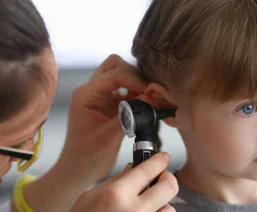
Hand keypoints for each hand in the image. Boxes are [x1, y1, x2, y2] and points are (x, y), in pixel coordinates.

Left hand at [59, 54, 146, 181]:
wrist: (78, 170)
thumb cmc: (87, 157)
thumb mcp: (109, 137)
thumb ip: (129, 116)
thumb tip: (150, 99)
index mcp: (86, 95)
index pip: (115, 74)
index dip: (136, 81)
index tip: (150, 95)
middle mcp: (91, 90)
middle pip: (115, 65)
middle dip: (134, 75)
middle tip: (147, 94)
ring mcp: (99, 96)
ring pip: (120, 74)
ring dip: (136, 83)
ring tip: (147, 100)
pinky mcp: (108, 103)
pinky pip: (125, 89)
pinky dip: (136, 93)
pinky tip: (144, 105)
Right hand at [70, 152, 177, 211]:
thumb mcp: (91, 196)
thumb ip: (117, 181)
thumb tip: (135, 168)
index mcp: (117, 195)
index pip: (149, 170)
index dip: (160, 160)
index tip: (163, 157)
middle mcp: (135, 211)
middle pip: (169, 187)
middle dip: (168, 178)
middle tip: (161, 176)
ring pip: (169, 208)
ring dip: (162, 203)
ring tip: (148, 203)